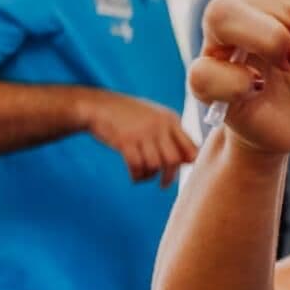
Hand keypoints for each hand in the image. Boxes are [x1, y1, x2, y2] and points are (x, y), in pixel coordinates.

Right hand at [81, 91, 196, 185]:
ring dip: (150, 176)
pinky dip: (137, 175)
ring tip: (143, 175)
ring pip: (155, 165)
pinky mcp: (125, 141)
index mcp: (170, 119)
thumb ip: (173, 135)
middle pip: (174, 160)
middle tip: (164, 183)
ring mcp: (142, 133)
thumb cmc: (130, 115)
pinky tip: (134, 176)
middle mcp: (159, 125)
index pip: (190, 146)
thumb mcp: (155, 118)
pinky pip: (137, 166)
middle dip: (170, 176)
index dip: (188, 162)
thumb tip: (190, 159)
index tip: (179, 169)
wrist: (99, 106)